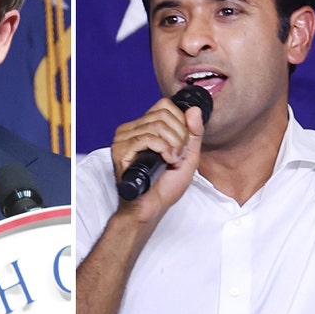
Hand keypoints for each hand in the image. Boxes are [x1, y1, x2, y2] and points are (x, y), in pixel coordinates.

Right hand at [110, 98, 204, 222]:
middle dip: (180, 136)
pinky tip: (166, 162)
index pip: (165, 105)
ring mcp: (123, 139)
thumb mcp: (189, 155)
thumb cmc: (165, 186)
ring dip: (173, 145)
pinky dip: (163, 149)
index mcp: (144, 127)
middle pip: (163, 114)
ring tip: (172, 161)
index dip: (181, 123)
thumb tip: (193, 109)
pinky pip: (147, 138)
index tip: (182, 144)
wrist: (151, 207)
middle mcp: (131, 130)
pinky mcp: (120, 151)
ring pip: (157, 126)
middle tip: (178, 155)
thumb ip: (194, 132)